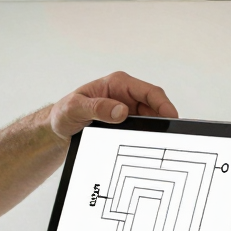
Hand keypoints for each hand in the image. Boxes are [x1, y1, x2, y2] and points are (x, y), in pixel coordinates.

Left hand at [48, 71, 177, 138]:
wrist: (58, 126)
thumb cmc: (64, 113)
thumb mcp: (75, 109)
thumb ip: (96, 108)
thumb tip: (121, 111)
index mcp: (118, 83)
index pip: (149, 92)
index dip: (164, 104)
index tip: (172, 118)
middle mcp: (126, 94)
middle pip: (155, 106)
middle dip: (163, 120)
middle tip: (169, 137)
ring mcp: (127, 108)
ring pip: (151, 119)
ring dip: (155, 129)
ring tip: (157, 144)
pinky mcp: (126, 122)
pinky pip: (143, 128)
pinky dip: (146, 135)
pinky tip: (146, 146)